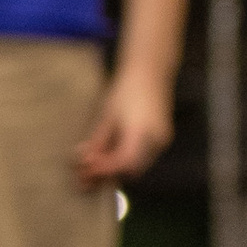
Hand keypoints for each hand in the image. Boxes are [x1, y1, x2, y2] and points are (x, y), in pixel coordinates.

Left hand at [75, 65, 173, 186]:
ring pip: (138, 166)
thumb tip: (85, 162)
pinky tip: (108, 156)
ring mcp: (162, 140)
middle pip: (131, 169)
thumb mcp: (107, 115)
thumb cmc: (126, 89)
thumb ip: (98, 141)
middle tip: (85, 174)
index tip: (85, 171)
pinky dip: (125, 162)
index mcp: (142, 130)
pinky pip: (143, 158)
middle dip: (108, 174)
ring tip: (94, 166)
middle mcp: (156, 138)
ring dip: (116, 170)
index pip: (124, 161)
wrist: (150, 72)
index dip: (103, 170)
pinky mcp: (161, 138)